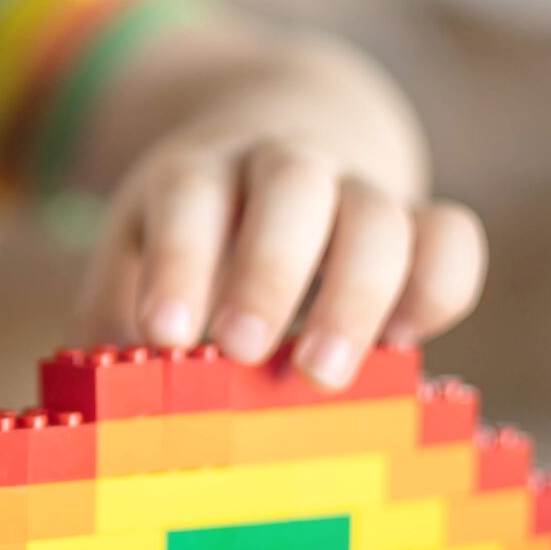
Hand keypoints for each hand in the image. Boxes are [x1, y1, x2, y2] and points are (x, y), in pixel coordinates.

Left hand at [79, 124, 485, 389]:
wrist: (275, 144)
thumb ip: (116, 319)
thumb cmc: (191, 241)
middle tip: (244, 350)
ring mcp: (357, 185)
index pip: (190, 194)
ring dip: (356, 293)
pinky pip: (451, 234)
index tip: (166, 334)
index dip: (179, 260)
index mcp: (202, 170)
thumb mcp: (137, 259)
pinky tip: (404, 343)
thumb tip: (99, 405)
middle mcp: (283, 163)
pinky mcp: (418, 219)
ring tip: (323, 374)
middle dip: (270, 270)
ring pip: (376, 211)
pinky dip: (439, 286)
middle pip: (292, 186)